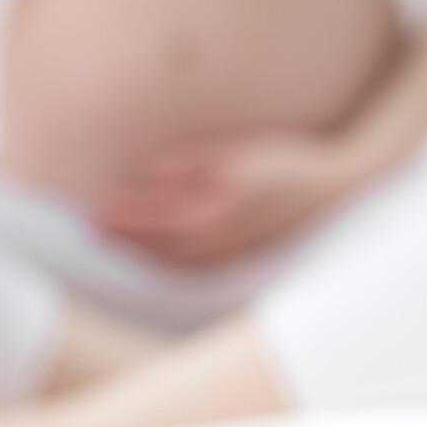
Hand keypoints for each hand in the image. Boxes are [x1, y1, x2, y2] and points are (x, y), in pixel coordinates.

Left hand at [95, 134, 356, 266]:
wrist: (334, 193)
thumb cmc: (286, 166)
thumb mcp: (234, 155)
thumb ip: (189, 165)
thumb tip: (144, 173)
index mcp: (220, 212)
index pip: (159, 222)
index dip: (125, 219)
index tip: (94, 211)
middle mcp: (224, 242)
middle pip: (161, 249)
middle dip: (125, 239)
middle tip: (91, 228)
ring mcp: (232, 258)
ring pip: (175, 264)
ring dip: (141, 254)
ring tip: (110, 238)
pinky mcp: (239, 264)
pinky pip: (193, 270)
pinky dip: (165, 263)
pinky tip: (149, 253)